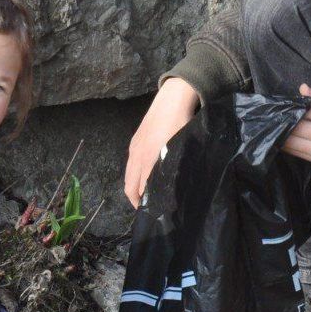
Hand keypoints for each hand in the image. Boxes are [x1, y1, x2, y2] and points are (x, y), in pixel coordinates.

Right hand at [124, 78, 200, 206]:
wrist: (172, 99)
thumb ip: (173, 168)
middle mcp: (137, 155)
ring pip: (129, 174)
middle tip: (146, 208)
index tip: (152, 211)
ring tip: (145, 195)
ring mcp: (134, 147)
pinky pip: (131, 164)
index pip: (140, 189)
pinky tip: (144, 176)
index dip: (144, 202)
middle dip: (136, 199)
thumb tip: (173, 187)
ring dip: (134, 187)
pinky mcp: (135, 141)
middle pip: (130, 185)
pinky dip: (134, 175)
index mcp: (148, 159)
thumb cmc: (181, 123)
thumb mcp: (180, 148)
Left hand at [281, 85, 310, 180]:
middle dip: (286, 118)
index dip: (296, 105)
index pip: (307, 109)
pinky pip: (295, 152)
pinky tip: (284, 135)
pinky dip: (286, 143)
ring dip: (283, 131)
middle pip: (296, 125)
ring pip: (291, 140)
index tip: (289, 102)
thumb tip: (302, 88)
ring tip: (279, 123)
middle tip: (279, 112)